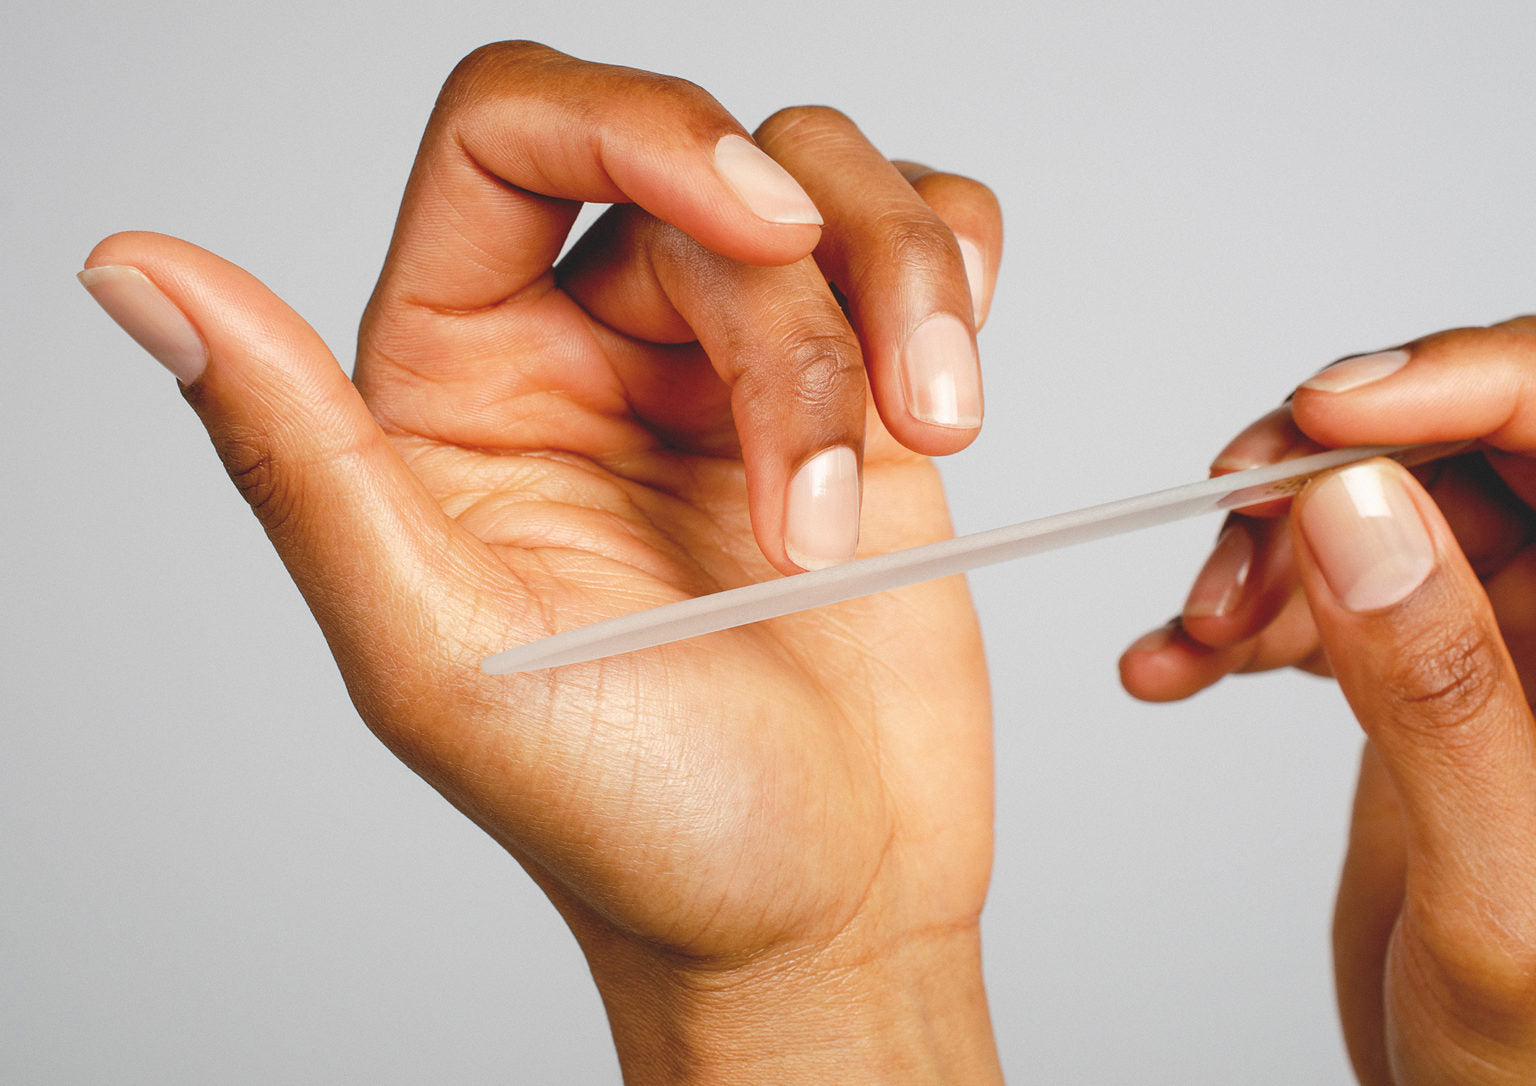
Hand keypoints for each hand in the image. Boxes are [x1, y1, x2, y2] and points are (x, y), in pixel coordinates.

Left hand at [79, 42, 1003, 1082]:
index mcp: (454, 388)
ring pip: (829, 191)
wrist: (818, 911)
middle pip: (707, 183)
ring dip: (898, 307)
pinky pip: (917, 240)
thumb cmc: (639, 828)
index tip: (762, 227)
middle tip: (820, 510)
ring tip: (913, 470)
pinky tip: (945, 400)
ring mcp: (732, 373)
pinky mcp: (860, 402)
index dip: (641, 128)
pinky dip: (953, 284)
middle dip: (797, 330)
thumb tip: (139, 274)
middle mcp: (590, 352)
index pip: (511, 132)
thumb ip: (299, 457)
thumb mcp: (444, 661)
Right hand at [1122, 324, 1535, 1081]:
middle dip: (1329, 471)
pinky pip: (1322, 596)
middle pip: (1461, 449)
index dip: (1464, 385)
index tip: (1330, 416)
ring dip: (1262, 551)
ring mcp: (1506, 642)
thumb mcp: (1501, 891)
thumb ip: (1441, 692)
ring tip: (1194, 631)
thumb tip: (1361, 511)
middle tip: (1235, 523)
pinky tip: (1177, 664)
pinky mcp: (1424, 676)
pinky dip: (1235, 618)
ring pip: (1374, 514)